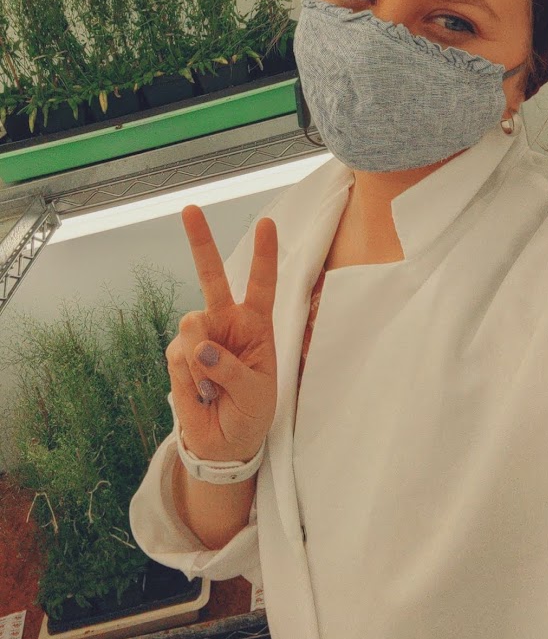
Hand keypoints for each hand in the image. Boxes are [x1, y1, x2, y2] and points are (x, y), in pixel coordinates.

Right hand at [166, 205, 277, 462]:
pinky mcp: (179, 355)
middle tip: (190, 208)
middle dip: (200, 241)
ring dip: (203, 360)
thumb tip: (200, 346)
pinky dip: (190, 379)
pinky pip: (179, 357)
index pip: (262, 284)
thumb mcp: (256, 392)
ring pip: (192, 328)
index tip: (266, 223)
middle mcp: (225, 322)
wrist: (226, 441)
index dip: (263, 254)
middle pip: (211, 276)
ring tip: (216, 388)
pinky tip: (202, 393)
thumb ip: (230, 367)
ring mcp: (200, 336)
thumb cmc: (251, 411)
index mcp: (256, 324)